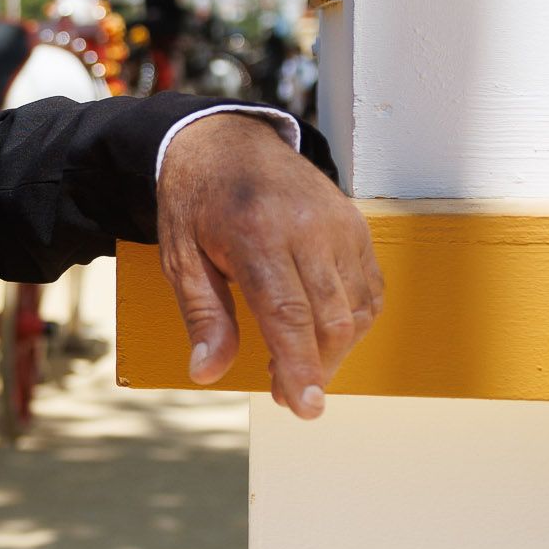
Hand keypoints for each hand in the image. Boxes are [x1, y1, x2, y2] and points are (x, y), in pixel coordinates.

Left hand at [156, 114, 383, 418]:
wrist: (225, 142)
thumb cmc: (197, 202)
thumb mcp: (179, 257)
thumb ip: (201, 316)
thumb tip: (208, 372)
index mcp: (257, 234)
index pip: (289, 315)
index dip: (300, 366)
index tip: (305, 406)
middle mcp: (307, 229)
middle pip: (330, 319)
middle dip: (316, 368)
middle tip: (289, 396)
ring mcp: (339, 225)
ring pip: (357, 308)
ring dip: (335, 349)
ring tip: (300, 365)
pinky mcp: (356, 225)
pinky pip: (369, 288)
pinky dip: (353, 320)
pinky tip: (322, 333)